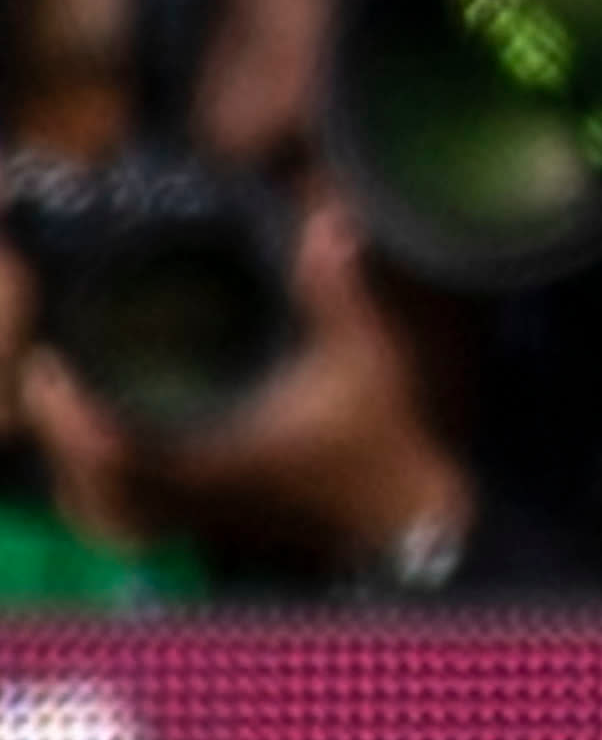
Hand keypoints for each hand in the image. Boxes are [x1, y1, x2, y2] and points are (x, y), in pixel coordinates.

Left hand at [24, 201, 471, 582]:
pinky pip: (139, 508)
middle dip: (60, 433)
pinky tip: (119, 440)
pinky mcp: (221, 514)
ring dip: (80, 461)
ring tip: (70, 404)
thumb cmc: (389, 440)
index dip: (68, 414)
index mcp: (220, 460)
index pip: (112, 451)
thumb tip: (325, 224)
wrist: (414, 515)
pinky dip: (113, 479)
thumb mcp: (369, 358)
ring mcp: (208, 513)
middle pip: (94, 486)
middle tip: (47, 377)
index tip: (51, 365)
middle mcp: (201, 495)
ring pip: (111, 505)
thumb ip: (339, 294)